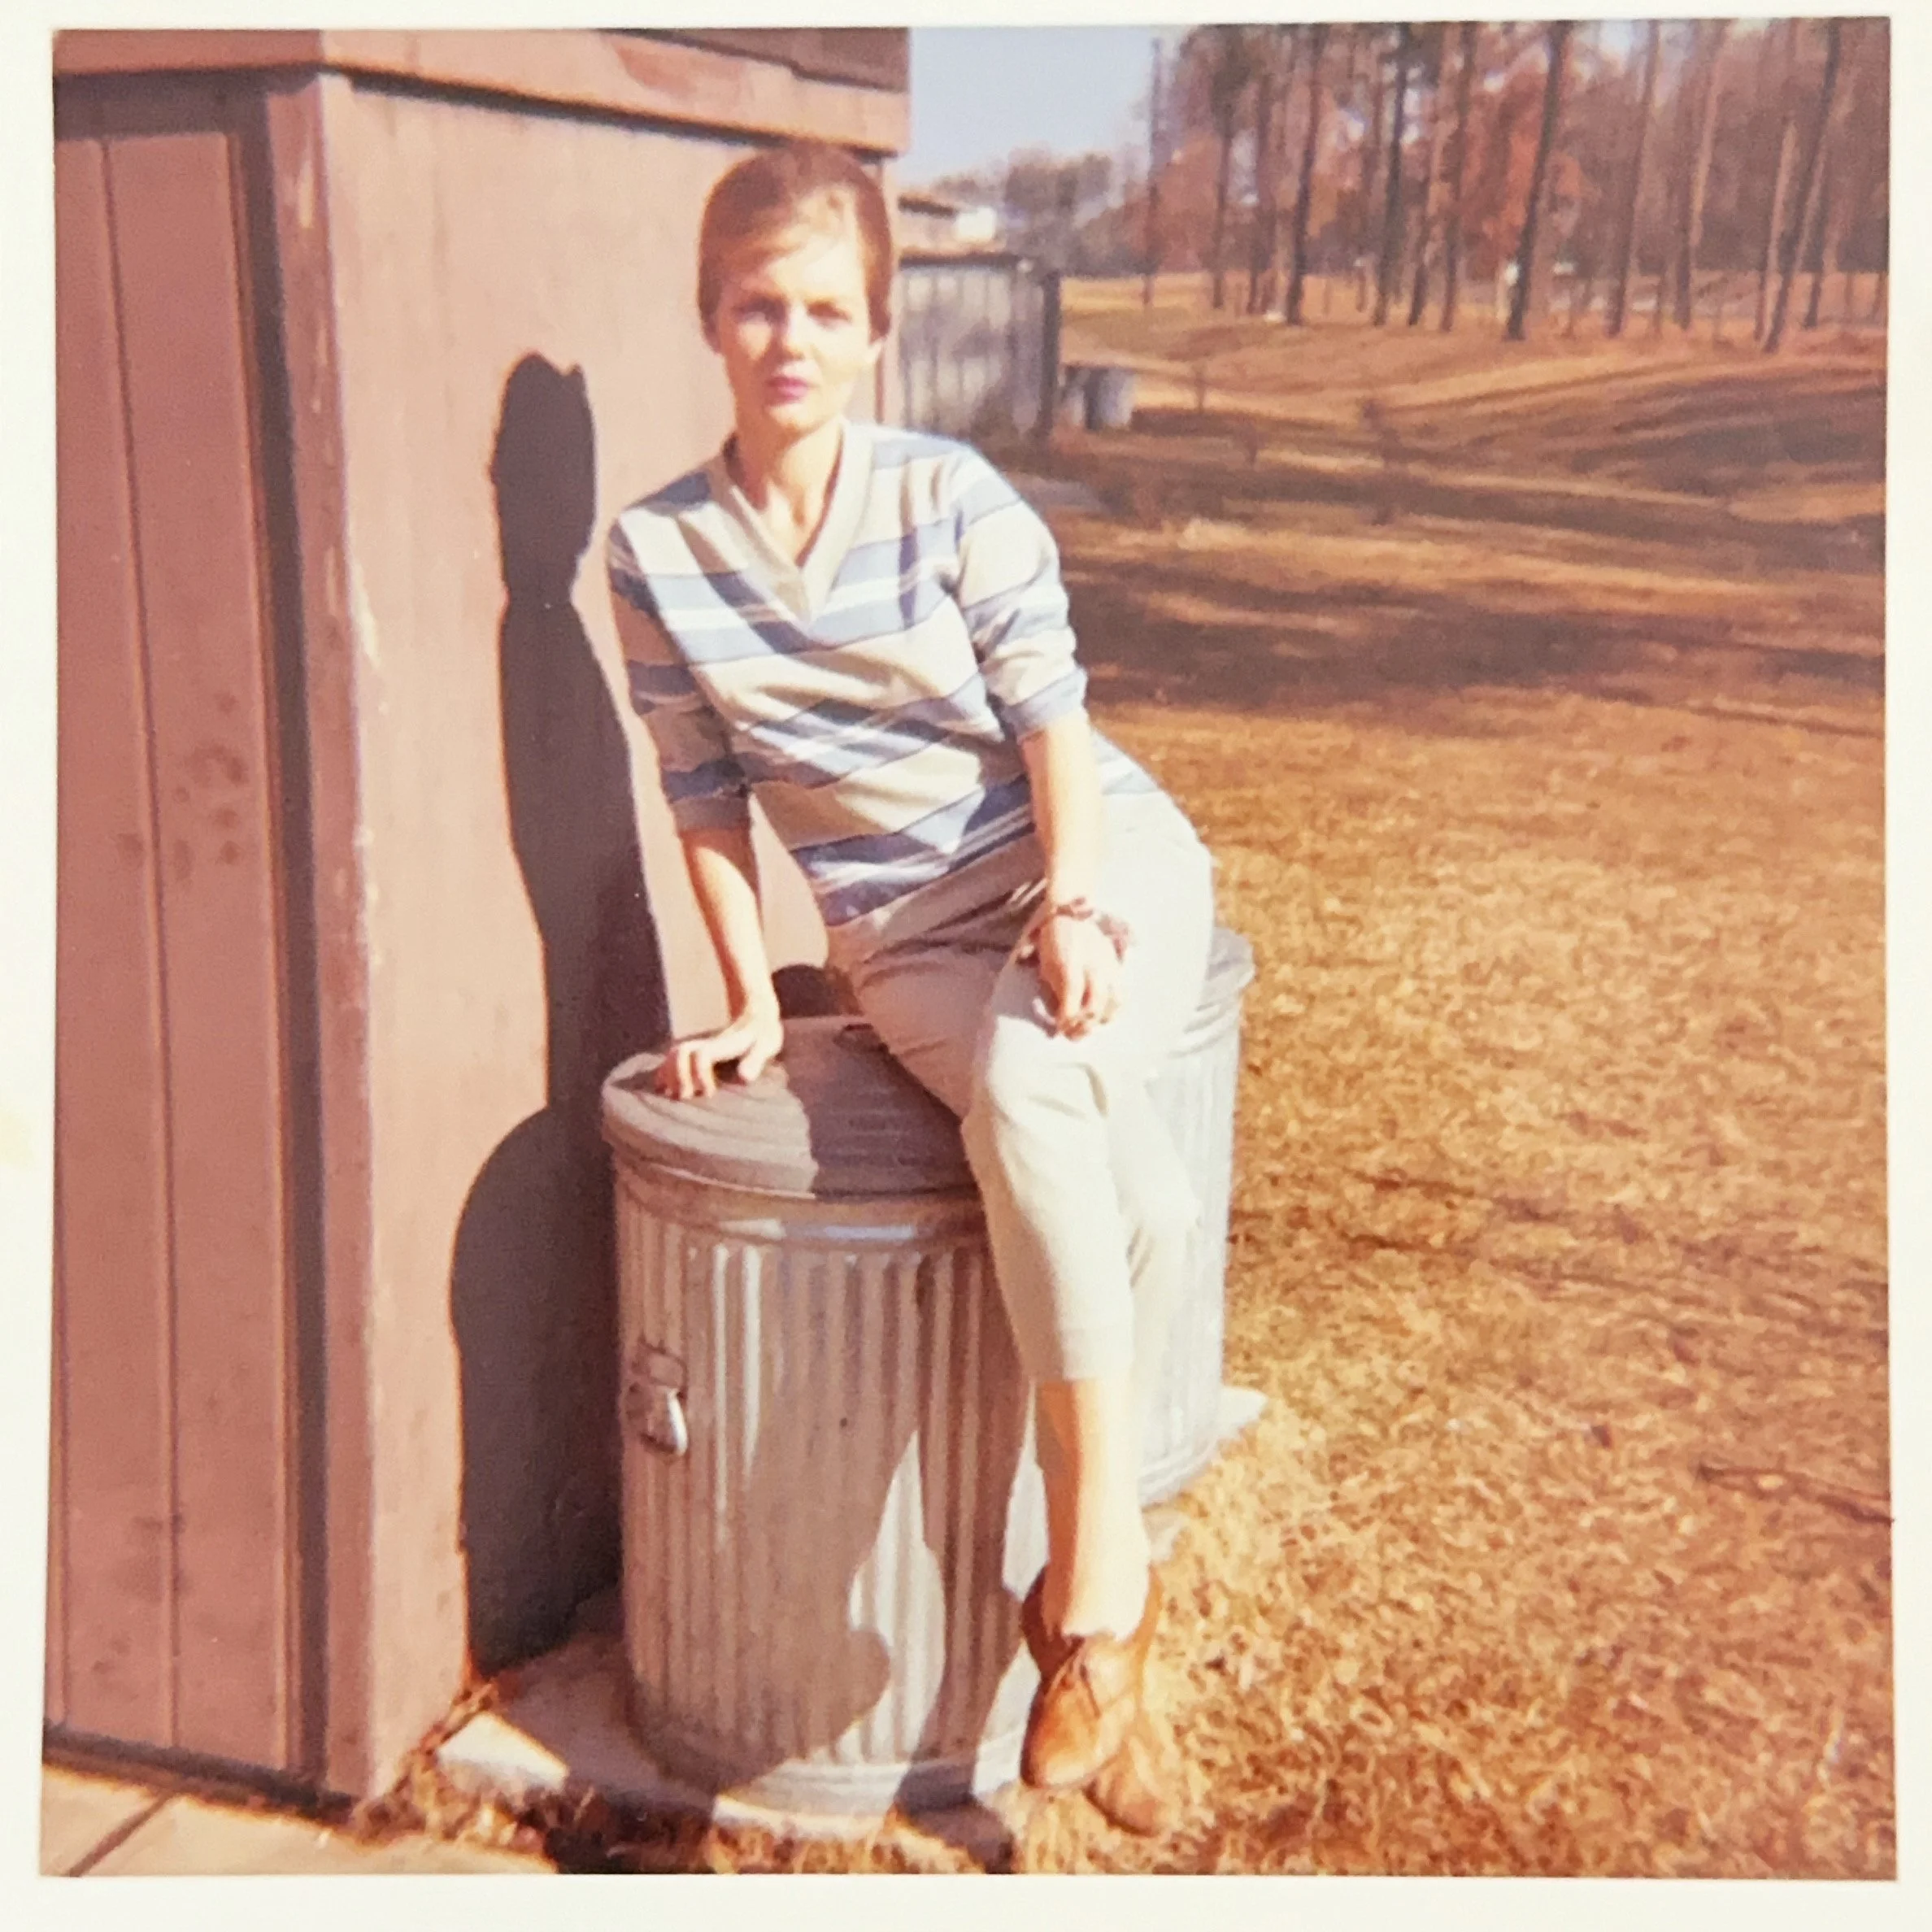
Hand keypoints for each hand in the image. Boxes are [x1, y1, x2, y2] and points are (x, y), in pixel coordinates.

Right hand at [656, 1001, 783, 1098]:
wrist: (755, 1013)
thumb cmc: (762, 1034)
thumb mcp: (765, 1045)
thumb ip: (755, 1060)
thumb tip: (744, 1078)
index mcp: (723, 1045)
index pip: (702, 1055)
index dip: (701, 1074)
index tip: (709, 1093)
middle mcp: (706, 1044)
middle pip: (680, 1053)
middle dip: (678, 1076)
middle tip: (685, 1097)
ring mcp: (700, 1046)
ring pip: (674, 1054)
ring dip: (668, 1075)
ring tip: (670, 1095)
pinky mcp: (697, 1051)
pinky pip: (674, 1058)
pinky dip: (665, 1072)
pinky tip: (662, 1087)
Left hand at [1035, 910, 1123, 1037]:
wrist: (1071, 916)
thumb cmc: (1053, 944)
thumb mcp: (1046, 968)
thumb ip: (1054, 994)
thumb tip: (1060, 1021)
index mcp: (1070, 965)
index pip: (1072, 1002)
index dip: (1066, 1021)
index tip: (1059, 1029)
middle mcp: (1093, 966)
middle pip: (1094, 1006)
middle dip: (1083, 1025)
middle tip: (1072, 1034)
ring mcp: (1108, 965)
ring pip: (1112, 1002)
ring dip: (1099, 1020)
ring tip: (1088, 1025)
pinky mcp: (1116, 966)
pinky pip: (1121, 993)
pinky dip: (1113, 1009)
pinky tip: (1103, 1015)